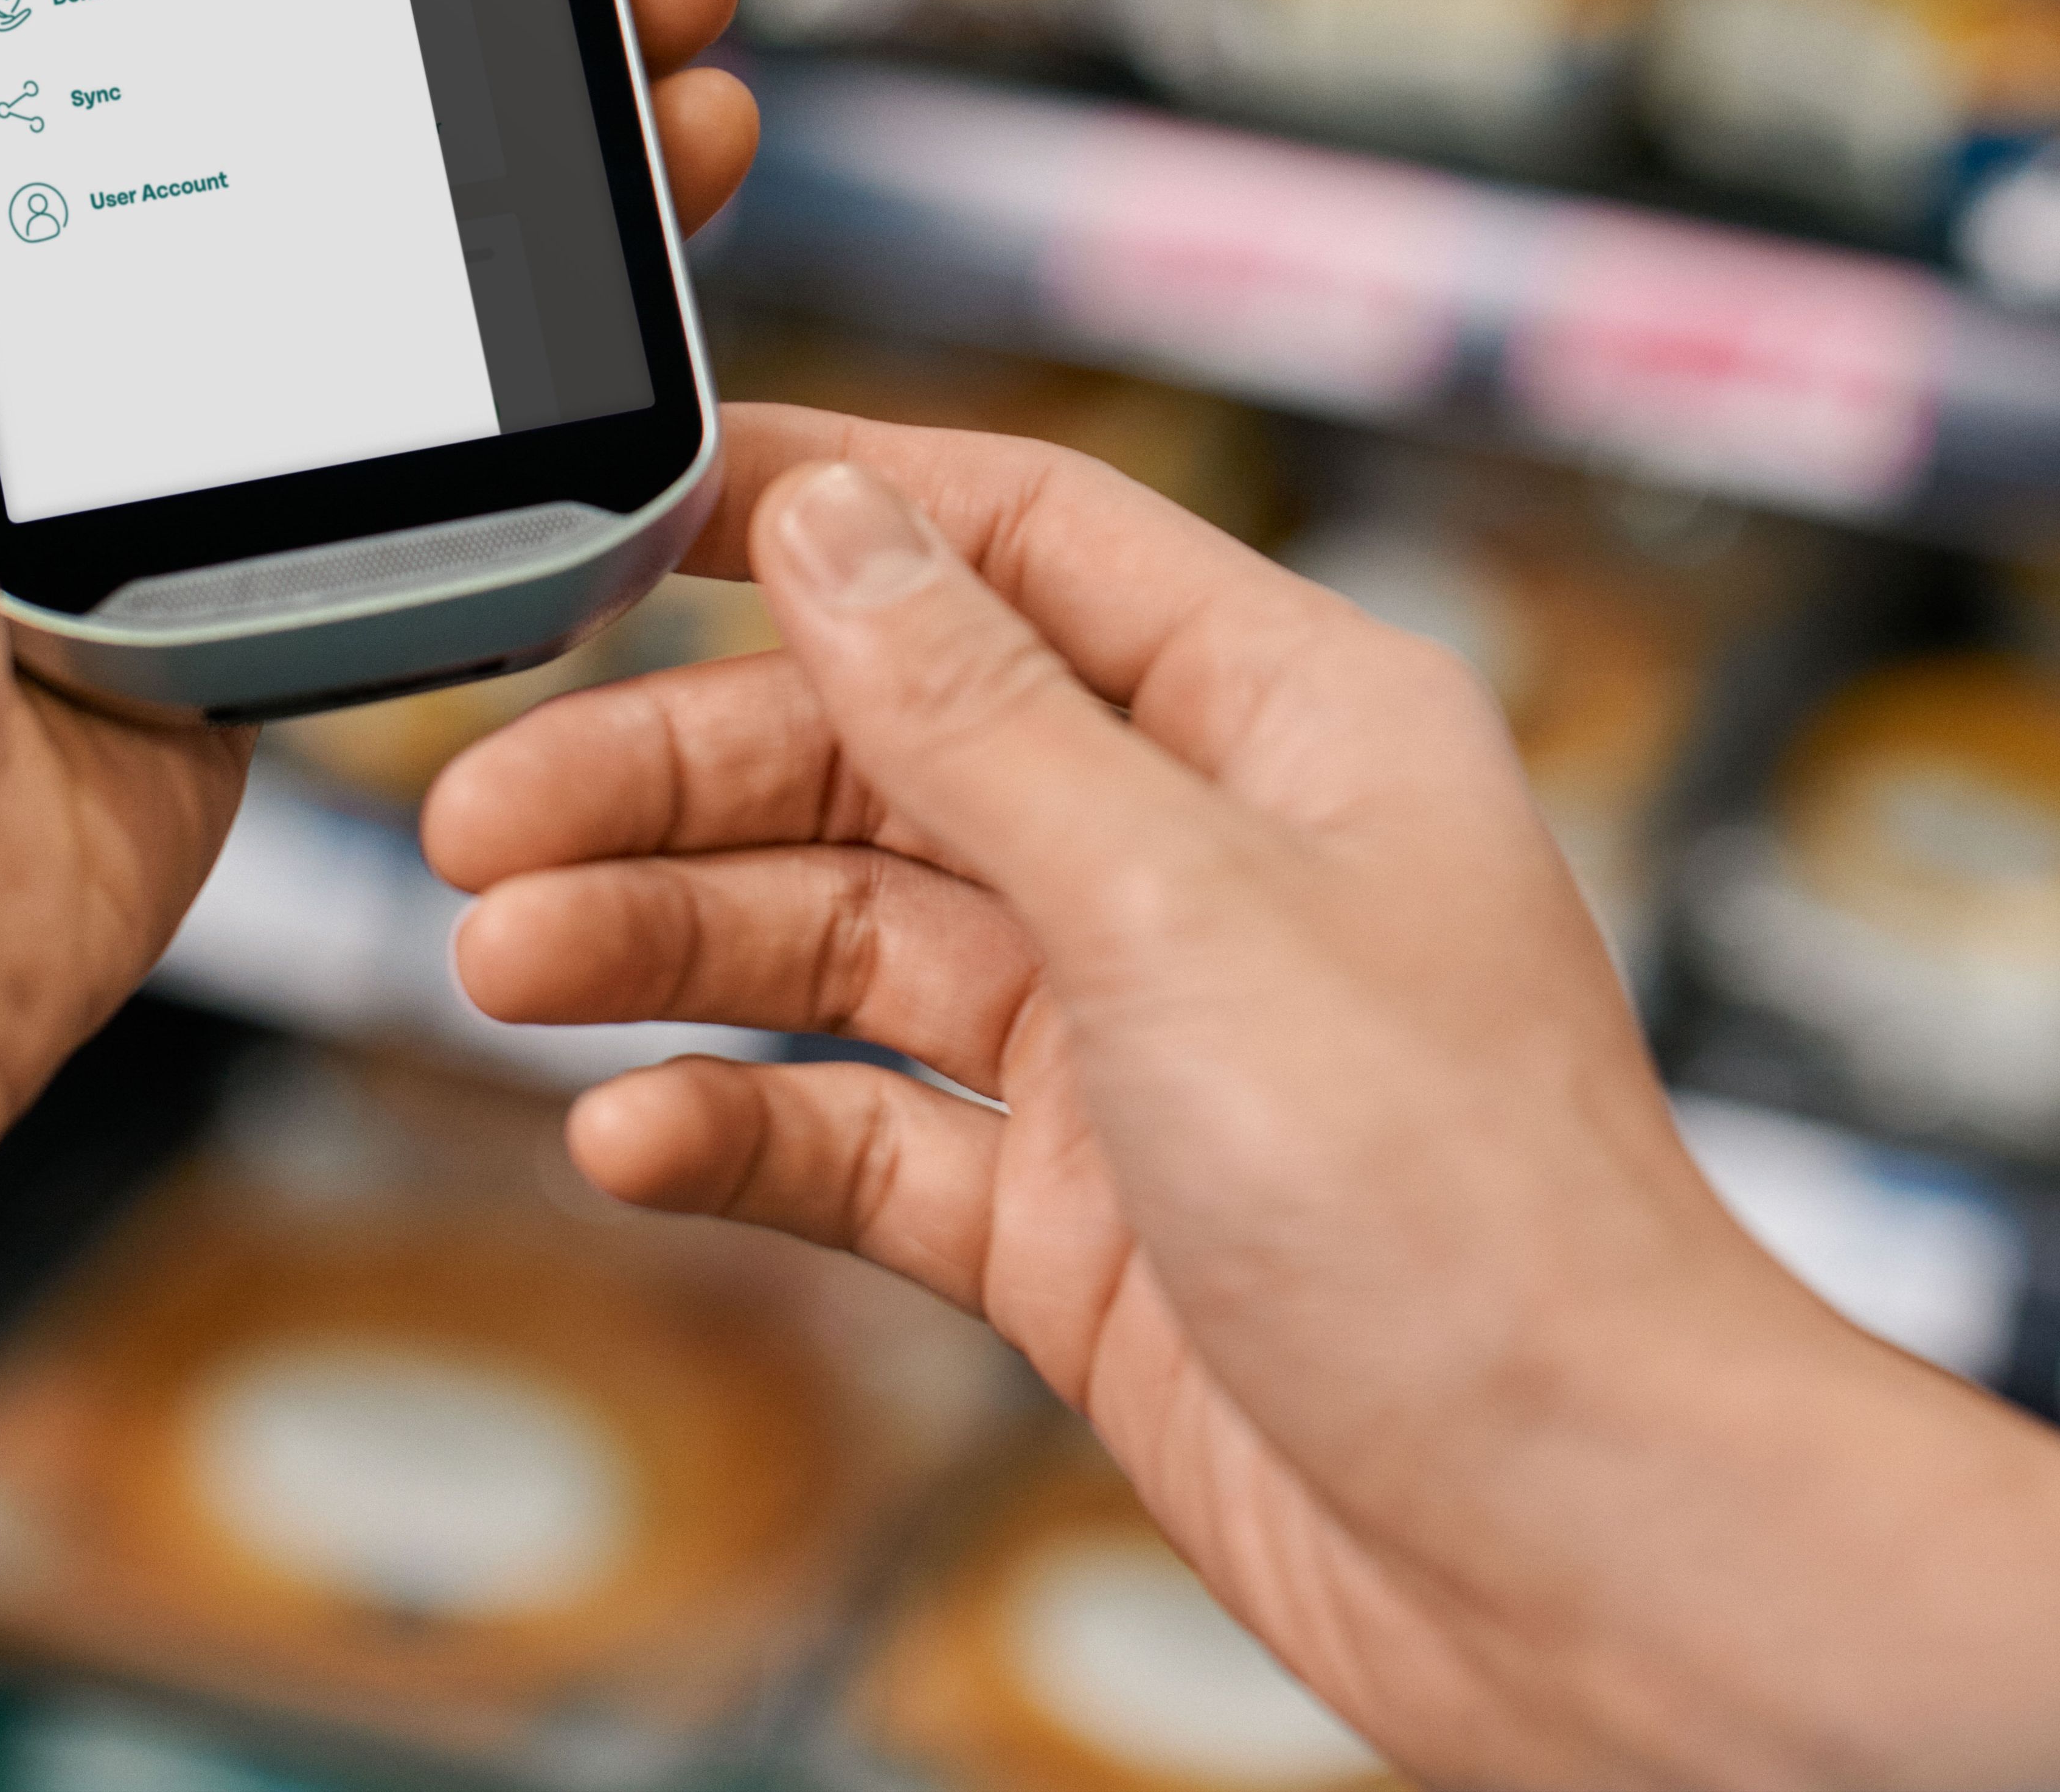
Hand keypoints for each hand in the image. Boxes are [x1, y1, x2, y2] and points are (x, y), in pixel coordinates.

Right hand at [429, 412, 2059, 1791]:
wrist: (1574, 1551)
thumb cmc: (1475, 1219)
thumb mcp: (1185, 905)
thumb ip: (980, 714)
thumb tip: (833, 518)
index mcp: (1286, 719)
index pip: (1015, 537)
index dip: (816, 508)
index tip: (614, 515)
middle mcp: (1209, 856)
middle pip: (889, 749)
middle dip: (679, 771)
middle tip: (485, 813)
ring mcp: (1137, 1045)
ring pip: (851, 941)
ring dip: (672, 944)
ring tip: (506, 961)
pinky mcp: (1083, 1220)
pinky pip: (866, 1137)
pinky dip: (743, 1130)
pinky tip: (631, 1139)